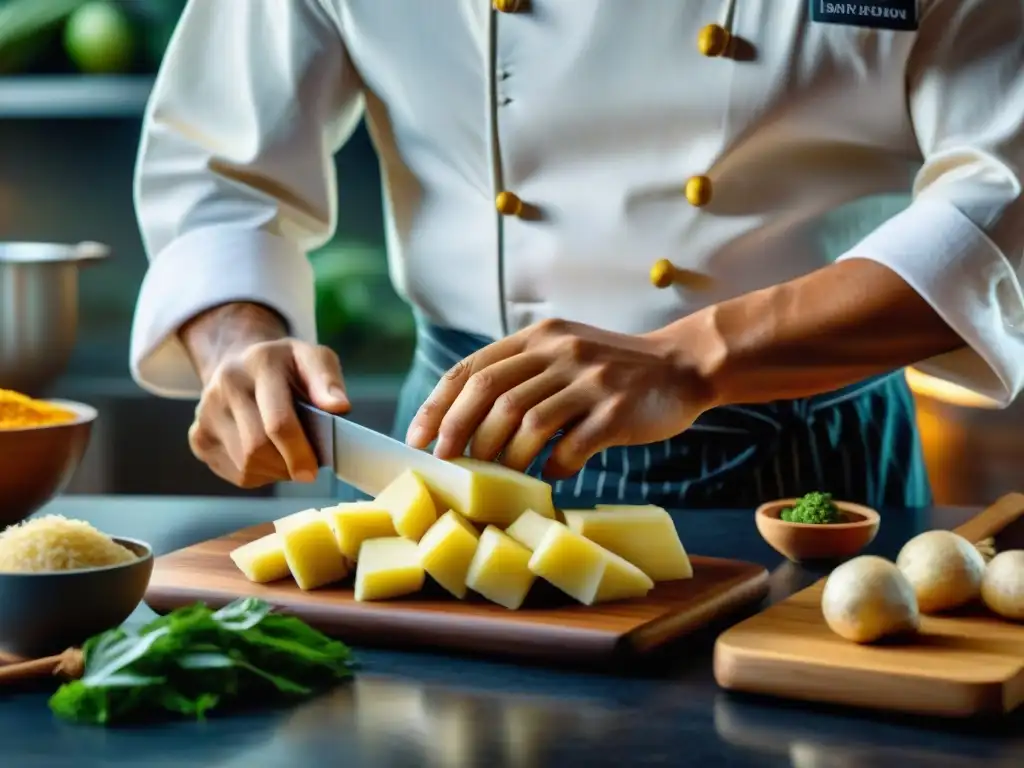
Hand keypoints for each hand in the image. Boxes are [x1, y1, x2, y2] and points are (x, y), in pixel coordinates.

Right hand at [188, 339, 349, 487]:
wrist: (240, 364)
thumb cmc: (286, 367)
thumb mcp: (313, 358)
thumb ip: (328, 380)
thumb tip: (339, 407)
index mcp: (260, 363)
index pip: (277, 421)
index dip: (298, 451)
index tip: (314, 471)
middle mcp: (226, 385)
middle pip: (257, 448)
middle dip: (288, 465)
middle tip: (307, 467)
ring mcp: (206, 412)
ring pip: (246, 465)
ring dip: (276, 471)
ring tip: (289, 456)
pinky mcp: (199, 437)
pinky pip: (236, 473)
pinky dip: (260, 473)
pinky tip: (269, 456)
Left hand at [405, 318, 713, 477]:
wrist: (682, 366)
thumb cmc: (612, 371)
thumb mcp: (563, 353)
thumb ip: (521, 376)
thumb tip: (463, 426)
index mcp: (539, 338)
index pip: (472, 369)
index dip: (439, 405)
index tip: (419, 438)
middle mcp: (560, 352)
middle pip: (492, 394)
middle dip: (460, 434)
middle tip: (448, 465)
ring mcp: (589, 380)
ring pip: (526, 423)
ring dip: (504, 458)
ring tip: (499, 478)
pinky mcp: (617, 410)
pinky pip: (572, 446)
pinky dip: (554, 467)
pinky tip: (552, 476)